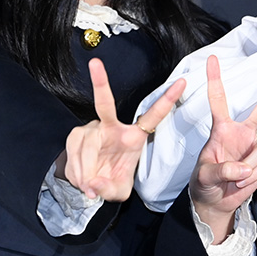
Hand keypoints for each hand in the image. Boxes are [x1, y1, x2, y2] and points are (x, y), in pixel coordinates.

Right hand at [62, 58, 185, 200]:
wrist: (91, 184)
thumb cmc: (111, 180)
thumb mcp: (118, 191)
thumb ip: (108, 189)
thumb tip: (94, 182)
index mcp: (134, 137)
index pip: (153, 116)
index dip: (167, 99)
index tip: (182, 82)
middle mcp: (112, 127)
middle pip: (104, 103)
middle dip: (100, 82)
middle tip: (95, 63)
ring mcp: (92, 129)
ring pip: (86, 146)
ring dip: (86, 171)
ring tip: (89, 184)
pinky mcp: (76, 135)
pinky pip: (74, 153)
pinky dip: (77, 171)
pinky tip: (82, 178)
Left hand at [190, 55, 256, 239]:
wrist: (215, 202)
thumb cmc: (204, 183)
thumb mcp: (204, 176)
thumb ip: (221, 170)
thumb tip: (242, 168)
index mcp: (221, 129)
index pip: (218, 100)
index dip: (215, 79)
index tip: (212, 59)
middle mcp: (241, 133)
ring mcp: (254, 146)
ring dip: (250, 168)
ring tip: (235, 179)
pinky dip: (253, 176)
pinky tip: (243, 181)